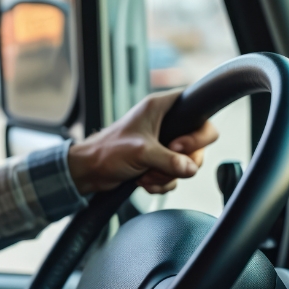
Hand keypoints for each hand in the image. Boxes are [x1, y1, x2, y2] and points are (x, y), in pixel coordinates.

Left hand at [66, 89, 218, 195]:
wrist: (90, 171)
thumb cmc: (108, 150)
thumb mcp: (141, 152)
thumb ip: (169, 160)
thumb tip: (191, 169)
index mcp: (161, 108)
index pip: (197, 107)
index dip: (196, 130)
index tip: (178, 144)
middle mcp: (165, 123)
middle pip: (198, 142)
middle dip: (183, 160)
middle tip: (164, 164)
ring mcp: (163, 144)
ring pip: (186, 162)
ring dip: (166, 175)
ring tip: (146, 174)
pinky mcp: (158, 161)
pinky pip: (174, 175)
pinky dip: (161, 182)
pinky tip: (143, 181)